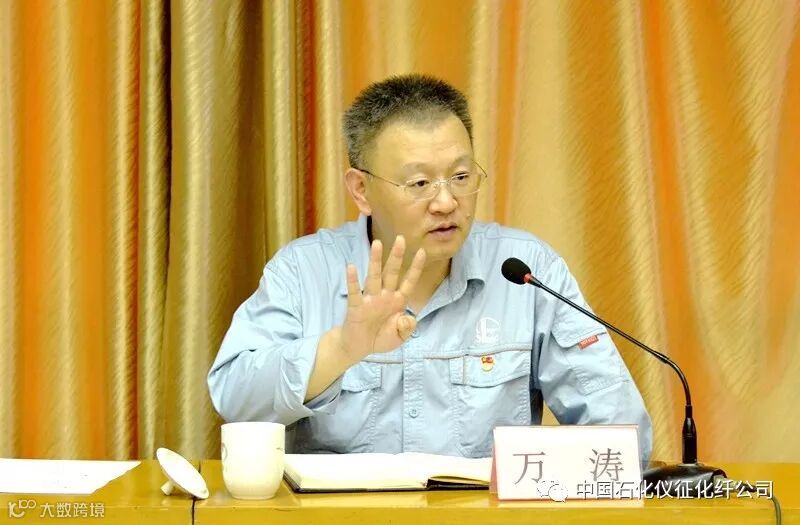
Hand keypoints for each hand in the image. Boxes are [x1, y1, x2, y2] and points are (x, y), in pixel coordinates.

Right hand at [341, 236, 425, 360]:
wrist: (358, 348)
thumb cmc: (380, 338)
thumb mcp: (399, 336)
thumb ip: (407, 328)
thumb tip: (409, 318)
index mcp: (398, 302)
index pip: (409, 282)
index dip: (415, 268)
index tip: (422, 251)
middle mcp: (384, 296)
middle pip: (391, 273)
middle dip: (396, 256)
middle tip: (401, 238)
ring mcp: (370, 300)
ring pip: (374, 277)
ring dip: (375, 261)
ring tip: (377, 244)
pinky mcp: (356, 307)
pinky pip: (355, 292)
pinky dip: (353, 280)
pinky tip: (352, 267)